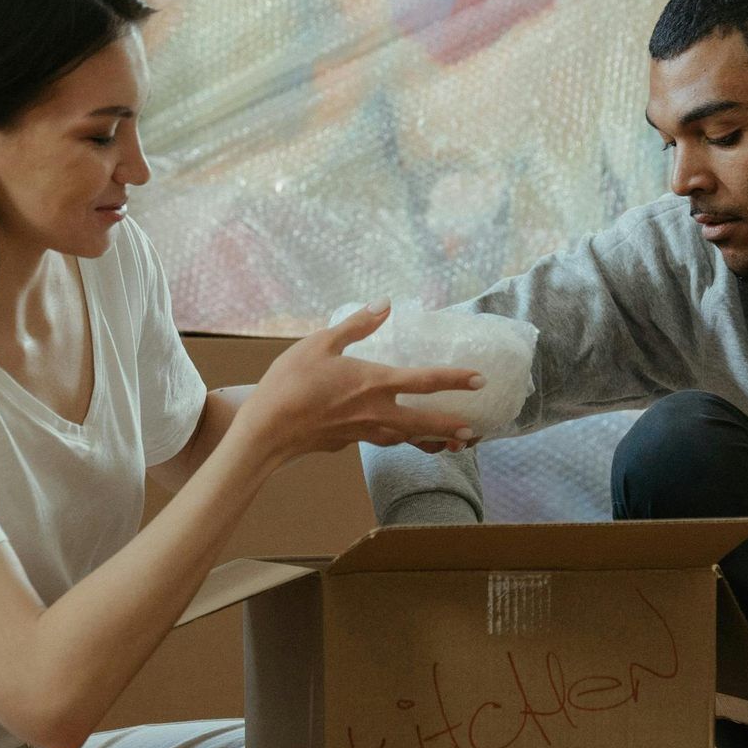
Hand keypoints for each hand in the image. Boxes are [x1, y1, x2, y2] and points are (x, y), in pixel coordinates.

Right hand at [233, 303, 482, 460]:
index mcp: (374, 383)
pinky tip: (395, 437)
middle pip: (425, 423)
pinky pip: (381, 441)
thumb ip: (356, 325)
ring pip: (405, 439)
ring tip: (450, 443)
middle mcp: (376, 412)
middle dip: (452, 427)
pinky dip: (398, 440)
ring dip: (430, 441)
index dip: (455, 379)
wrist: (267, 431)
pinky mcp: (347, 442)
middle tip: (475, 431)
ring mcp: (362, 432)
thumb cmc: (290, 384)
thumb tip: (385, 304)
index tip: (480, 380)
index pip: (425, 381)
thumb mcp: (320, 344)